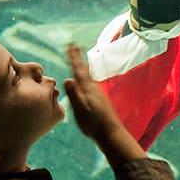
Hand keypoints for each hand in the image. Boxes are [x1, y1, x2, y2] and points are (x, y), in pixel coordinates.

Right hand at [63, 44, 144, 164]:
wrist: (111, 134)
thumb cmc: (94, 125)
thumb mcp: (80, 110)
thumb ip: (74, 95)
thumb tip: (67, 79)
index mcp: (88, 90)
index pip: (78, 70)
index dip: (74, 58)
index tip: (70, 45)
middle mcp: (94, 89)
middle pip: (84, 70)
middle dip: (78, 58)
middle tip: (74, 45)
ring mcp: (98, 94)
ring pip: (88, 76)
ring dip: (82, 66)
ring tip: (78, 59)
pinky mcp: (100, 100)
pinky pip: (90, 83)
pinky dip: (86, 77)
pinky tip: (86, 82)